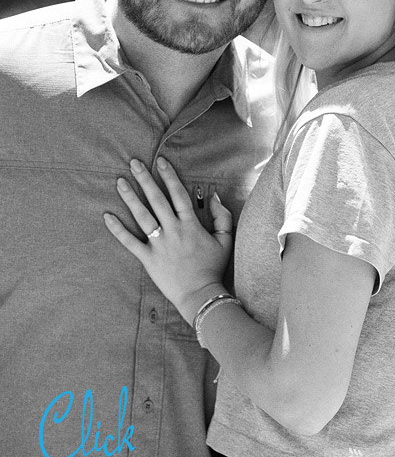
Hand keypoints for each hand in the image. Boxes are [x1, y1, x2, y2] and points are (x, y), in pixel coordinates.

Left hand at [103, 157, 232, 322]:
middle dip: (145, 179)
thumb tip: (214, 196)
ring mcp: (159, 244)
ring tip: (120, 182)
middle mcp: (173, 230)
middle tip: (134, 163)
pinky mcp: (148, 259)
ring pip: (141, 216)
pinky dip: (117, 229)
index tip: (160, 162)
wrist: (201, 295)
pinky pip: (129, 242)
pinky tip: (107, 216)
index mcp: (190, 225)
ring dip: (130, 198)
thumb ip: (222, 216)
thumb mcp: (225, 240)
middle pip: (157, 200)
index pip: (178, 194)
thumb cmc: (213, 268)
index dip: (169, 176)